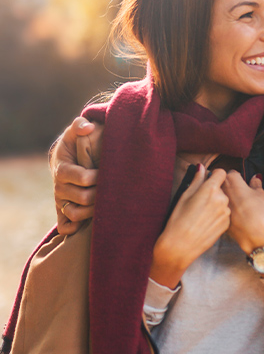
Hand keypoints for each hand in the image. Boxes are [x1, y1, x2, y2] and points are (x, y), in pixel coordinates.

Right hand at [52, 118, 99, 233]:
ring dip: (94, 211)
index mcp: (62, 169)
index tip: (107, 171)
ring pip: (76, 214)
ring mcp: (61, 201)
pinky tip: (91, 223)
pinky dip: (75, 228)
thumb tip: (87, 127)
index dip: (96, 176)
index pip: (80, 178)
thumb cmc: (75, 144)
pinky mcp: (63, 211)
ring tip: (109, 202)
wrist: (66, 160)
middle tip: (114, 188)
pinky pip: (65, 226)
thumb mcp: (75, 132)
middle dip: (101, 194)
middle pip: (82, 198)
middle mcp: (60, 188)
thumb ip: (80, 126)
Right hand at [150, 166, 229, 288]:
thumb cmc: (178, 220)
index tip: (208, 180)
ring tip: (201, 214)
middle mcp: (222, 199)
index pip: (221, 173)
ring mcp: (226, 212)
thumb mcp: (184, 196)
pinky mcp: (227, 223)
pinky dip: (217, 215)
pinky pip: (224, 214)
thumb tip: (201, 167)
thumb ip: (196, 180)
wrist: (181, 245)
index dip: (214, 176)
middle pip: (222, 188)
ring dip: (216, 204)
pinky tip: (205, 222)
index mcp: (211, 189)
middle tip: (199, 202)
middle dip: (213, 192)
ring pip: (223, 201)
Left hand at [223, 171, 263, 253]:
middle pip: (222, 183)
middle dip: (228, 186)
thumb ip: (256, 183)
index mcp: (231, 179)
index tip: (242, 183)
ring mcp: (216, 201)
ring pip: (218, 196)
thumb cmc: (257, 209)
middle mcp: (220, 189)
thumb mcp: (260, 193)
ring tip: (236, 205)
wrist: (252, 231)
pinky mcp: (215, 213)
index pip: (231, 173)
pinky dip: (222, 209)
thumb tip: (255, 177)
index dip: (238, 178)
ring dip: (224, 198)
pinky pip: (217, 208)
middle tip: (239, 193)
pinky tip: (233, 215)